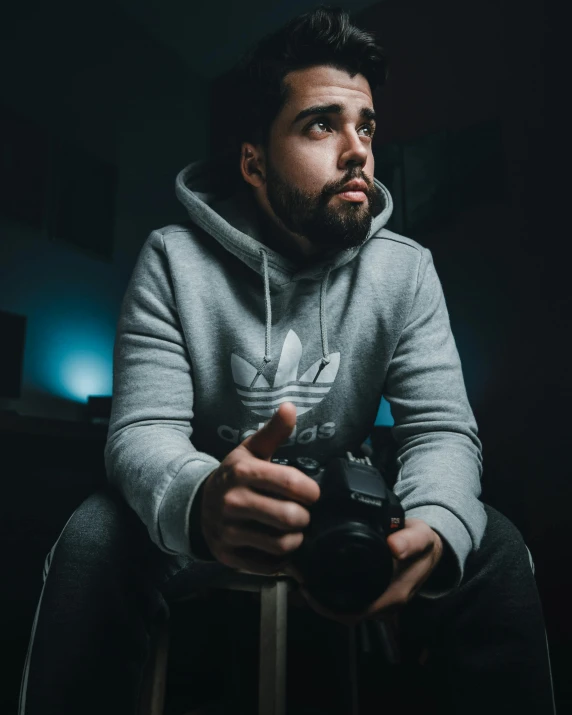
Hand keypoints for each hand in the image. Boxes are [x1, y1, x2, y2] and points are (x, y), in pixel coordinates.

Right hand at [200, 402, 319, 574]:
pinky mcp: (228, 555)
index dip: (311, 491)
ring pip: (282, 544)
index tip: (312, 494)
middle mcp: (233, 502)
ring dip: (296, 539)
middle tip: (303, 514)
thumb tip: (290, 407)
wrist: (198, 505)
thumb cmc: (234, 477)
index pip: (291, 483)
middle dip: (305, 517)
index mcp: (243, 472)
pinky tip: (278, 546)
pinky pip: (268, 565)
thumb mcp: (250, 450)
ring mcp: (229, 531)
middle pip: (290, 517)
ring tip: (293, 530)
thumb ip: (273, 431)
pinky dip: (280, 560)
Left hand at [297, 518, 443, 626]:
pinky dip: (334, 594)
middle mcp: (386, 605)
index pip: (355, 612)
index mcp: (393, 595)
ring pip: (347, 610)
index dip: (328, 606)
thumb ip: (410, 541)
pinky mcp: (377, 595)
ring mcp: (381, 603)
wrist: (433, 548)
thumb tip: (394, 547)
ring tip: (304, 580)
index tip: (307, 589)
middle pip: (346, 614)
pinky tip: (321, 579)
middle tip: (299, 581)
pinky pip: (351, 601)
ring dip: (325, 600)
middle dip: (320, 603)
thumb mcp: (421, 536)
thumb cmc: (425, 543)